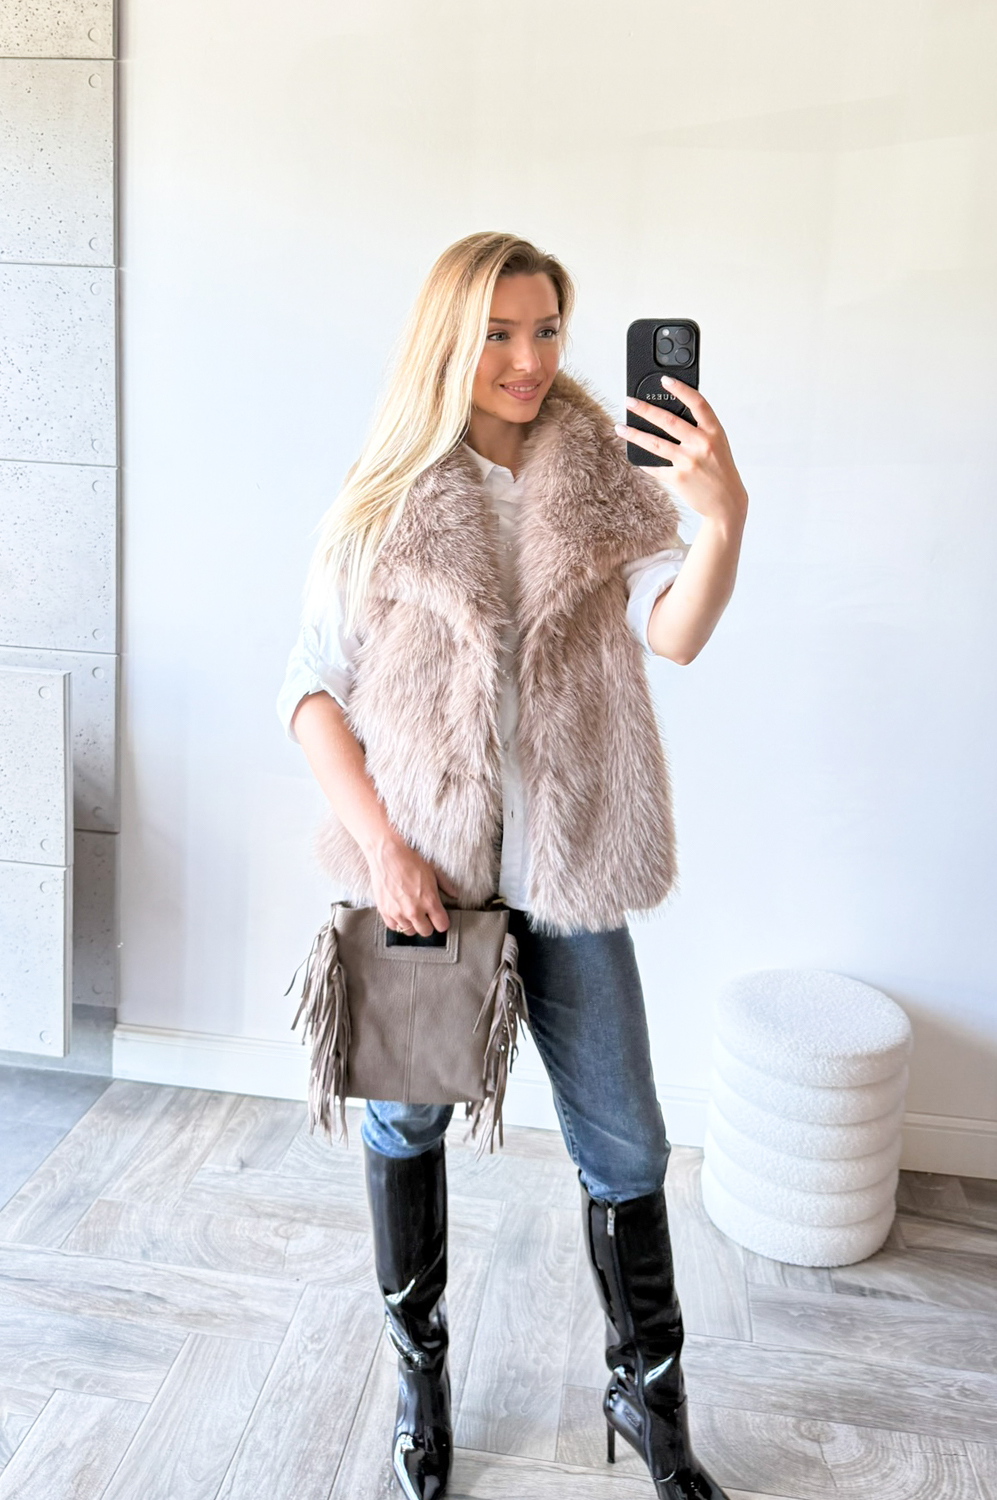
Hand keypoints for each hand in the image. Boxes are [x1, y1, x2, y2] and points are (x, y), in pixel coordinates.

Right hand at [365, 832, 459, 936]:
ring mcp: (398, 912)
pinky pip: (394, 927)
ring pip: (409, 931)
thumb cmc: (411, 858)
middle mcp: (414, 910)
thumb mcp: (434, 870)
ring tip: (411, 912)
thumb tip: (454, 895)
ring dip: (412, 924)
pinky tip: (400, 912)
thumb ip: (446, 885)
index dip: (442, 922)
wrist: (388, 852)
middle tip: (425, 915)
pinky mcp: (384, 911)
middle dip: (428, 924)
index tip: (439, 918)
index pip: (441, 926)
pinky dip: (398, 922)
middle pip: (426, 932)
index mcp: (429, 901)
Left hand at [616, 377, 747, 532]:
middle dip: (645, 409)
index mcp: (714, 432)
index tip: (664, 380)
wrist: (726, 502)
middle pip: (668, 421)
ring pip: (655, 444)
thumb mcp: (717, 444)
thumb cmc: (720, 470)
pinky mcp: (678, 479)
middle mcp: (702, 444)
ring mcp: (689, 462)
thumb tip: (669, 413)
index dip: (681, 389)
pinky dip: (644, 462)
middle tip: (629, 402)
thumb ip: (700, 429)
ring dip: (634, 435)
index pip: (697, 403)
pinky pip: (655, 467)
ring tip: (620, 428)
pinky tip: (635, 456)